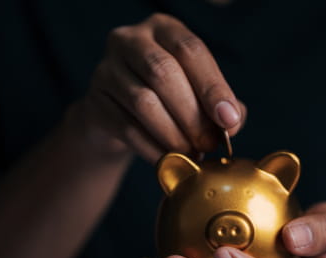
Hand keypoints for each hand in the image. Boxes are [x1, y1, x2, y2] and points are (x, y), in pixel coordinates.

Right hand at [69, 13, 245, 162]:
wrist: (118, 116)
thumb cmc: (169, 100)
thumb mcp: (198, 92)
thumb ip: (221, 103)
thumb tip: (232, 121)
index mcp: (163, 29)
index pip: (190, 50)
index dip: (212, 87)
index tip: (229, 120)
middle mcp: (130, 40)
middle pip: (163, 73)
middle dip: (192, 115)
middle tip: (209, 144)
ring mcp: (106, 69)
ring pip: (144, 102)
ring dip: (173, 135)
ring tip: (191, 153)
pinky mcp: (94, 102)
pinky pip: (127, 128)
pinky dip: (153, 149)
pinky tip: (168, 161)